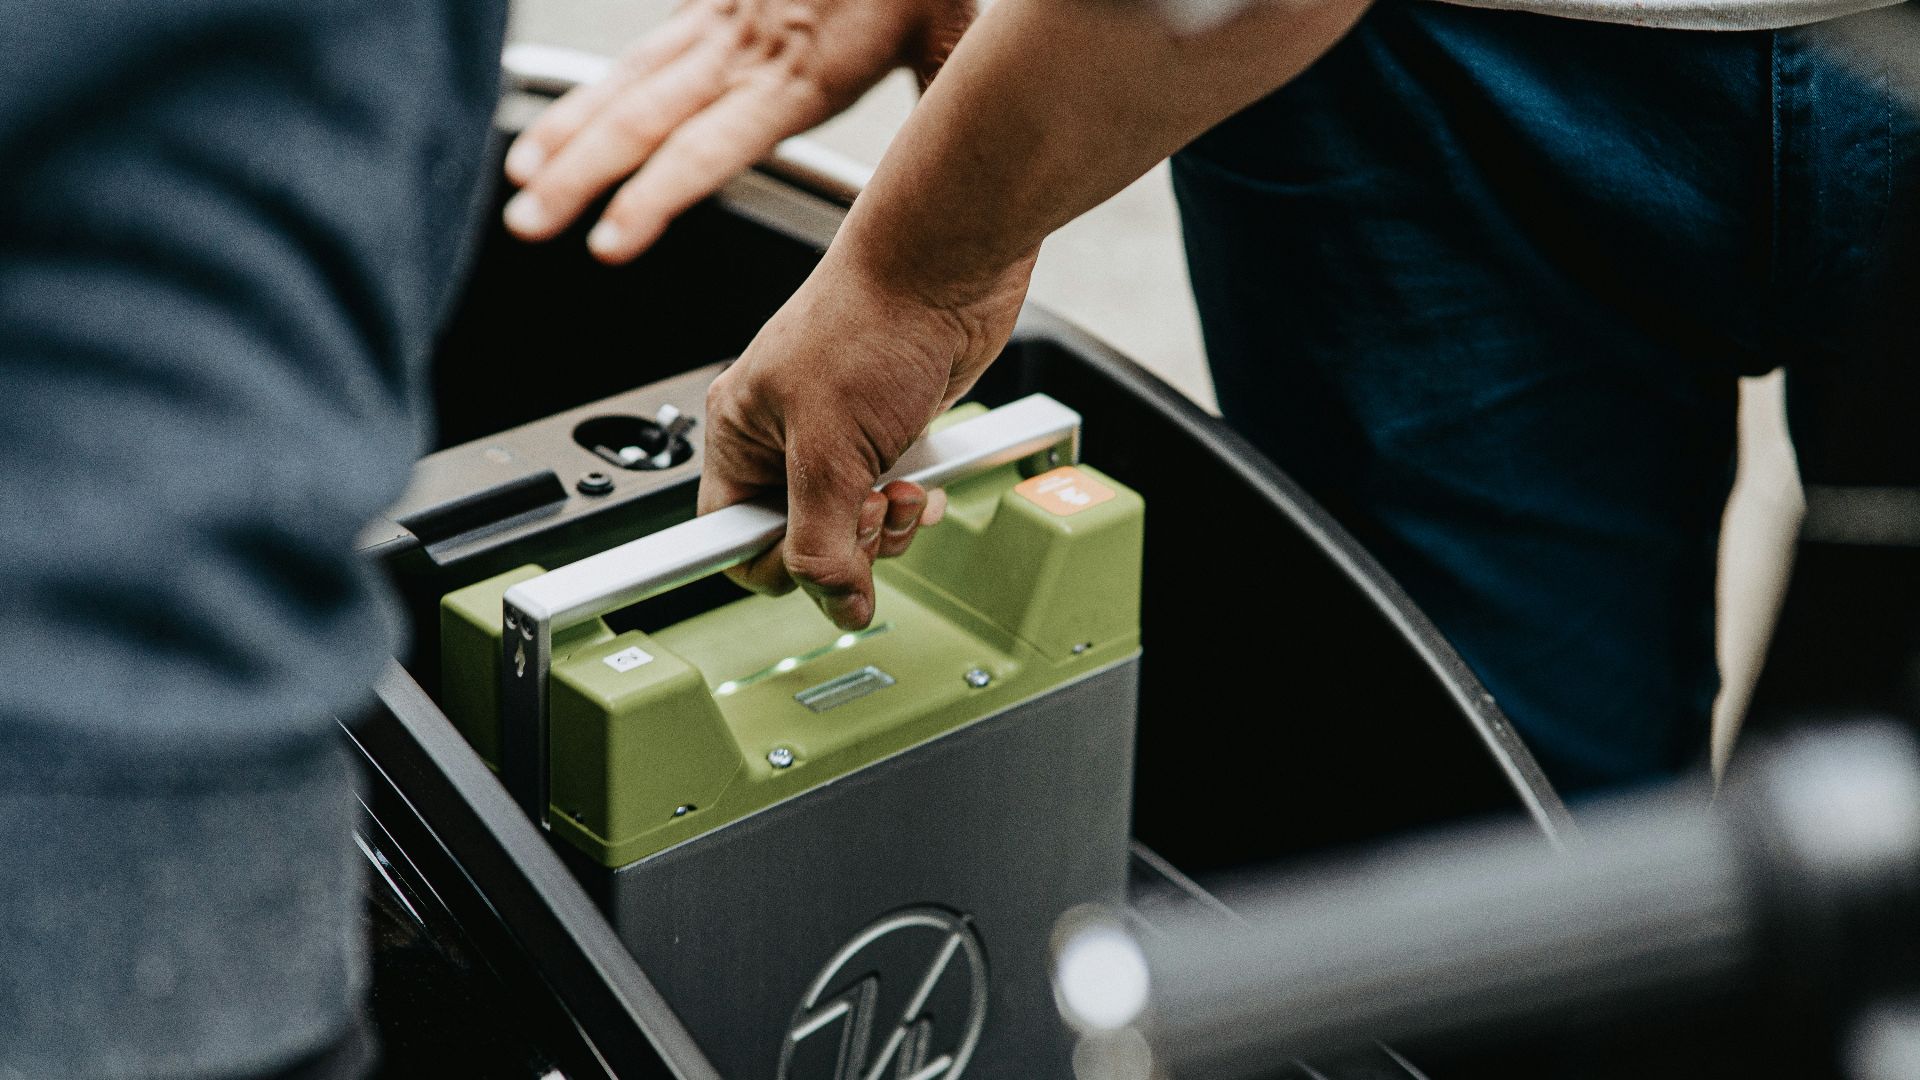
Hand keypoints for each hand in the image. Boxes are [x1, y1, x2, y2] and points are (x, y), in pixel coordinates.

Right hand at [501, 0, 972, 261]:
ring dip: (569, 137)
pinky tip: (546, 125)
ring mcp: (721, 22)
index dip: (655, 195)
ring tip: (522, 185)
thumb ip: (947, 99)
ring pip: (627, 84)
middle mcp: (749, 48)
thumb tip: (971, 170)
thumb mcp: (950, 36)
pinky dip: (583, 96)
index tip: (609, 241)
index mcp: (805, 71)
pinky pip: (638, 52)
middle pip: (646, 119)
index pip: (711, 144)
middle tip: (530, 223)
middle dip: (581, 176)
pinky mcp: (710, 3)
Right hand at [698, 244, 1033, 629]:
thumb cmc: (874, 321)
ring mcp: (838, 436)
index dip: (774, 564)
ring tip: (902, 492)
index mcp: (739, 433)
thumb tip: (834, 604)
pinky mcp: (888, 433)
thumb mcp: (831, 450)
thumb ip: (823, 540)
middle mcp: (782, 436)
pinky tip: (923, 483)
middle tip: (872, 510)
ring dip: (886, 527)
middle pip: (798, 540)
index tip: (814, 570)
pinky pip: (890, 499)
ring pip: (850, 526)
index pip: (730, 537)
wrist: (947, 267)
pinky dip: (911, 504)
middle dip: (846, 542)